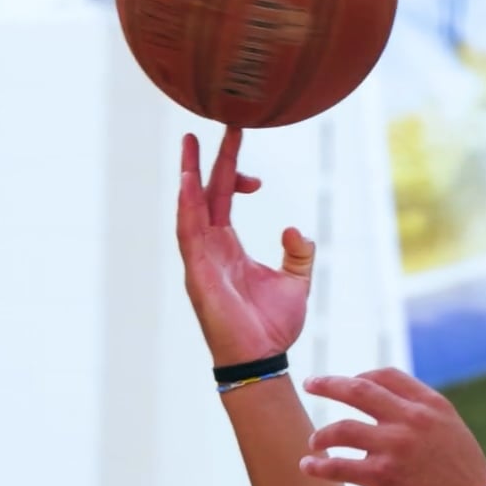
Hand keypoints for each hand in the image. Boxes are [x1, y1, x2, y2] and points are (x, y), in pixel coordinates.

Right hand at [176, 129, 317, 365]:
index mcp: (228, 247)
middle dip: (205, 160)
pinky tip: (188, 181)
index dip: (235, 174)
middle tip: (207, 126)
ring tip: (190, 143)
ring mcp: (200, 259)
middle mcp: (210, 247)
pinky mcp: (198, 272)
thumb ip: (298, 253)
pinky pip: (189, 233)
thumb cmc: (273, 327)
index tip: (255, 170)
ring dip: (189, 175)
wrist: (263, 359)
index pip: (224, 198)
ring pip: (190, 208)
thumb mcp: (296, 282)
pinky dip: (187, 206)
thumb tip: (296, 230)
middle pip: (203, 194)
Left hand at [301, 369, 485, 485]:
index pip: (387, 377)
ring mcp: (396, 446)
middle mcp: (412, 419)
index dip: (362, 376)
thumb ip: (422, 417)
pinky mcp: (383, 476)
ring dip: (322, 434)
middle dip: (329, 384)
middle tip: (311, 384)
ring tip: (314, 441)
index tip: (349, 382)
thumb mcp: (451, 431)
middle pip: (358, 389)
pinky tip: (308, 466)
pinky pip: (339, 466)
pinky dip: (319, 466)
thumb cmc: (465, 476)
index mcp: (431, 405)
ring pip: (342, 428)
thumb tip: (388, 412)